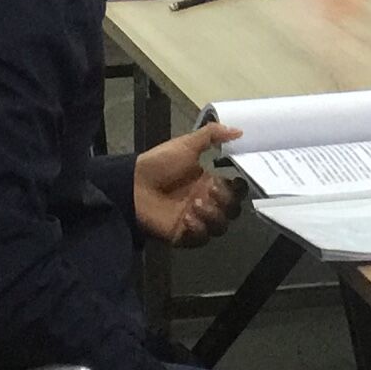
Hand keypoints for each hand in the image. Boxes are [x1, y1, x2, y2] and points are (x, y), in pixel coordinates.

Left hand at [134, 120, 242, 245]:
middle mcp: (207, 202)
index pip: (237, 191)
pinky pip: (202, 238)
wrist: (132, 185)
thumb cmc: (159, 163)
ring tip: (194, 204)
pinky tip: (185, 218)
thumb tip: (239, 131)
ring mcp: (196, 220)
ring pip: (221, 226)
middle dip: (225, 200)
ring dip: (212, 215)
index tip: (230, 179)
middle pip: (233, 210)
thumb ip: (212, 134)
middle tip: (208, 191)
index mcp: (210, 182)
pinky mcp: (184, 235)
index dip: (239, 188)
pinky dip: (198, 229)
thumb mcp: (185, 144)